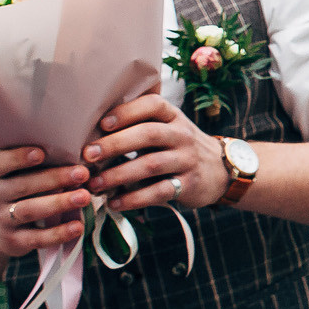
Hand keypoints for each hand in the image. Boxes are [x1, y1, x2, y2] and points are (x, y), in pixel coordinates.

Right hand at [0, 146, 90, 258]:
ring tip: (85, 197)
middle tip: (82, 173)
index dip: (18, 157)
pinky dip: (58, 233)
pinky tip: (78, 226)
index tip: (41, 153)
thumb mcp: (15, 175)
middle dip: (54, 178)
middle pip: (23, 185)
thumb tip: (75, 150)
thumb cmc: (14, 191)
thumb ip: (36, 164)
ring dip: (59, 203)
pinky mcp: (13, 241)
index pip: (1, 163)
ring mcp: (2, 219)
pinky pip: (37, 238)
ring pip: (30, 210)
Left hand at [84, 94, 227, 211]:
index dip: (126, 112)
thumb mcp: (168, 127)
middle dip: (115, 144)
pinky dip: (134, 199)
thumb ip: (140, 124)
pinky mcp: (189, 184)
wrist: (221, 170)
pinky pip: (158, 192)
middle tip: (87, 155)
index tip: (101, 124)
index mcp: (173, 116)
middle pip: (148, 134)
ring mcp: (187, 160)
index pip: (152, 105)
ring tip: (94, 185)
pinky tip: (114, 203)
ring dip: (118, 175)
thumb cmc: (179, 146)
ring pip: (151, 165)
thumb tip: (89, 130)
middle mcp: (182, 134)